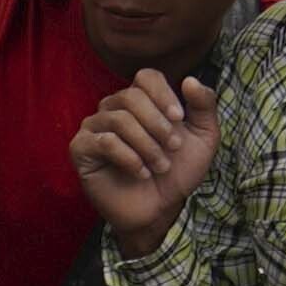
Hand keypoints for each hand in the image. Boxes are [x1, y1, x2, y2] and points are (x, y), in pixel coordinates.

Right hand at [67, 66, 212, 241]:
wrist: (160, 209)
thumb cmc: (178, 172)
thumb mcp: (203, 138)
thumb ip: (204, 106)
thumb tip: (190, 80)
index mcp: (141, 101)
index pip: (146, 77)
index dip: (163, 94)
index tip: (179, 118)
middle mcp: (113, 109)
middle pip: (131, 96)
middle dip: (157, 123)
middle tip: (173, 148)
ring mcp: (94, 128)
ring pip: (119, 119)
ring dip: (147, 145)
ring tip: (161, 166)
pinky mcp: (82, 149)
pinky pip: (104, 142)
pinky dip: (129, 158)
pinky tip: (142, 173)